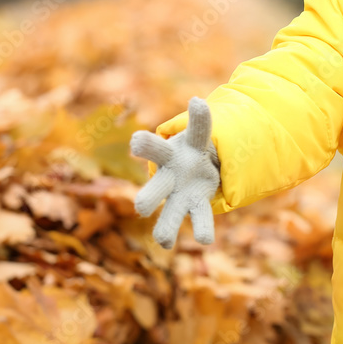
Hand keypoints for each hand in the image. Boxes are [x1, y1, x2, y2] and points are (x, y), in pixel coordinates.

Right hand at [130, 97, 219, 247]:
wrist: (195, 166)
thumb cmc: (191, 147)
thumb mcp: (196, 133)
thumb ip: (199, 121)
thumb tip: (196, 102)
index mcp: (166, 154)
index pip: (155, 148)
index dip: (147, 145)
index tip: (137, 141)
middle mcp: (168, 176)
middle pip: (156, 187)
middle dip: (149, 197)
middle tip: (141, 208)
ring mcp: (180, 194)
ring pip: (171, 211)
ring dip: (166, 226)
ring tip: (164, 241)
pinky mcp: (196, 204)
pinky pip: (201, 217)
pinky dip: (204, 227)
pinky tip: (206, 241)